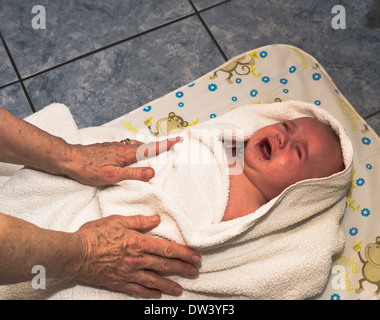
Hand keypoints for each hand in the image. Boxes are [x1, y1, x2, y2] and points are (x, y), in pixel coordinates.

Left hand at [64, 137, 180, 185]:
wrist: (69, 158)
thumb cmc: (88, 169)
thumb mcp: (112, 175)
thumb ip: (133, 174)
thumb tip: (152, 172)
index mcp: (126, 154)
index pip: (150, 148)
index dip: (165, 145)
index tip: (177, 140)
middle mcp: (122, 147)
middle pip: (146, 144)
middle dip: (160, 144)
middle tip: (171, 143)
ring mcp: (114, 146)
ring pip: (136, 145)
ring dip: (148, 145)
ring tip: (155, 147)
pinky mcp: (108, 147)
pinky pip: (127, 145)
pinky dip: (136, 147)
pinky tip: (132, 151)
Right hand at [74, 214, 200, 297]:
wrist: (75, 253)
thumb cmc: (95, 234)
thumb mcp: (118, 220)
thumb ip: (139, 221)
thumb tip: (156, 219)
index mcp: (138, 242)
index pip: (167, 248)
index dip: (183, 253)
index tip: (195, 256)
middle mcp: (137, 260)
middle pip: (165, 265)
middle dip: (182, 269)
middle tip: (195, 272)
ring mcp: (129, 273)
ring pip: (155, 280)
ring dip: (170, 284)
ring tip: (181, 288)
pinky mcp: (119, 283)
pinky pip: (138, 290)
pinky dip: (149, 293)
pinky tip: (157, 295)